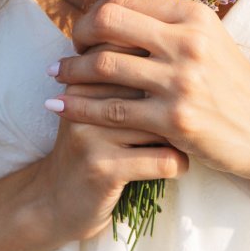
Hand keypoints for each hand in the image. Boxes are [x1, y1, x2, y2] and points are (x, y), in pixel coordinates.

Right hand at [30, 61, 190, 243]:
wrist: (54, 203)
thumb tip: (174, 47)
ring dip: (184, 136)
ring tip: (188, 141)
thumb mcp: (95, 109)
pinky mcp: (103, 169)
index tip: (180, 91)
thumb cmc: (90, 149)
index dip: (164, 70)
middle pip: (151, 87)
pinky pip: (163, 159)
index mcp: (83, 80)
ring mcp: (92, 135)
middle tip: (194, 115)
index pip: (132, 56)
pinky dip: (180, 164)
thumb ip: (122, 79)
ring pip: (162, 123)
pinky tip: (177, 166)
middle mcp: (83, 101)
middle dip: (179, 102)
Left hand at [47, 0, 249, 185]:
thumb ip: (167, 25)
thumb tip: (114, 11)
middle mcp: (188, 42)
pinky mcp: (174, 120)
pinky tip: (61, 107)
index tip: (85, 29)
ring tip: (55, 77)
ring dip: (71, 71)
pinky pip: (111, 109)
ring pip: (104, 65)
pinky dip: (79, 107)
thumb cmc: (232, 86)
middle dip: (78, 34)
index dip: (95, 11)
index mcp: (194, 15)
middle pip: (108, 21)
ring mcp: (182, 81)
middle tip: (67, 50)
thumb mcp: (208, 41)